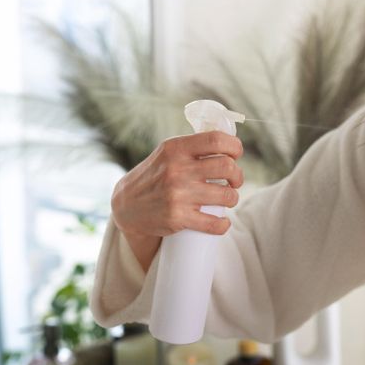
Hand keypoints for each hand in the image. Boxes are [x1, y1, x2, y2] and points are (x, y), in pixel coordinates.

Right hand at [111, 130, 243, 240]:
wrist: (126, 206)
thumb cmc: (154, 176)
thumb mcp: (166, 153)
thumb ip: (192, 147)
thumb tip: (228, 144)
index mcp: (176, 148)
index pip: (217, 140)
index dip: (234, 147)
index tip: (236, 155)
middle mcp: (177, 169)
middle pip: (227, 167)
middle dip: (238, 175)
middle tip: (235, 181)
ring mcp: (178, 194)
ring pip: (227, 195)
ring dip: (233, 198)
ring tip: (228, 198)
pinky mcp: (178, 218)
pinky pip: (215, 223)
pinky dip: (224, 224)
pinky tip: (222, 221)